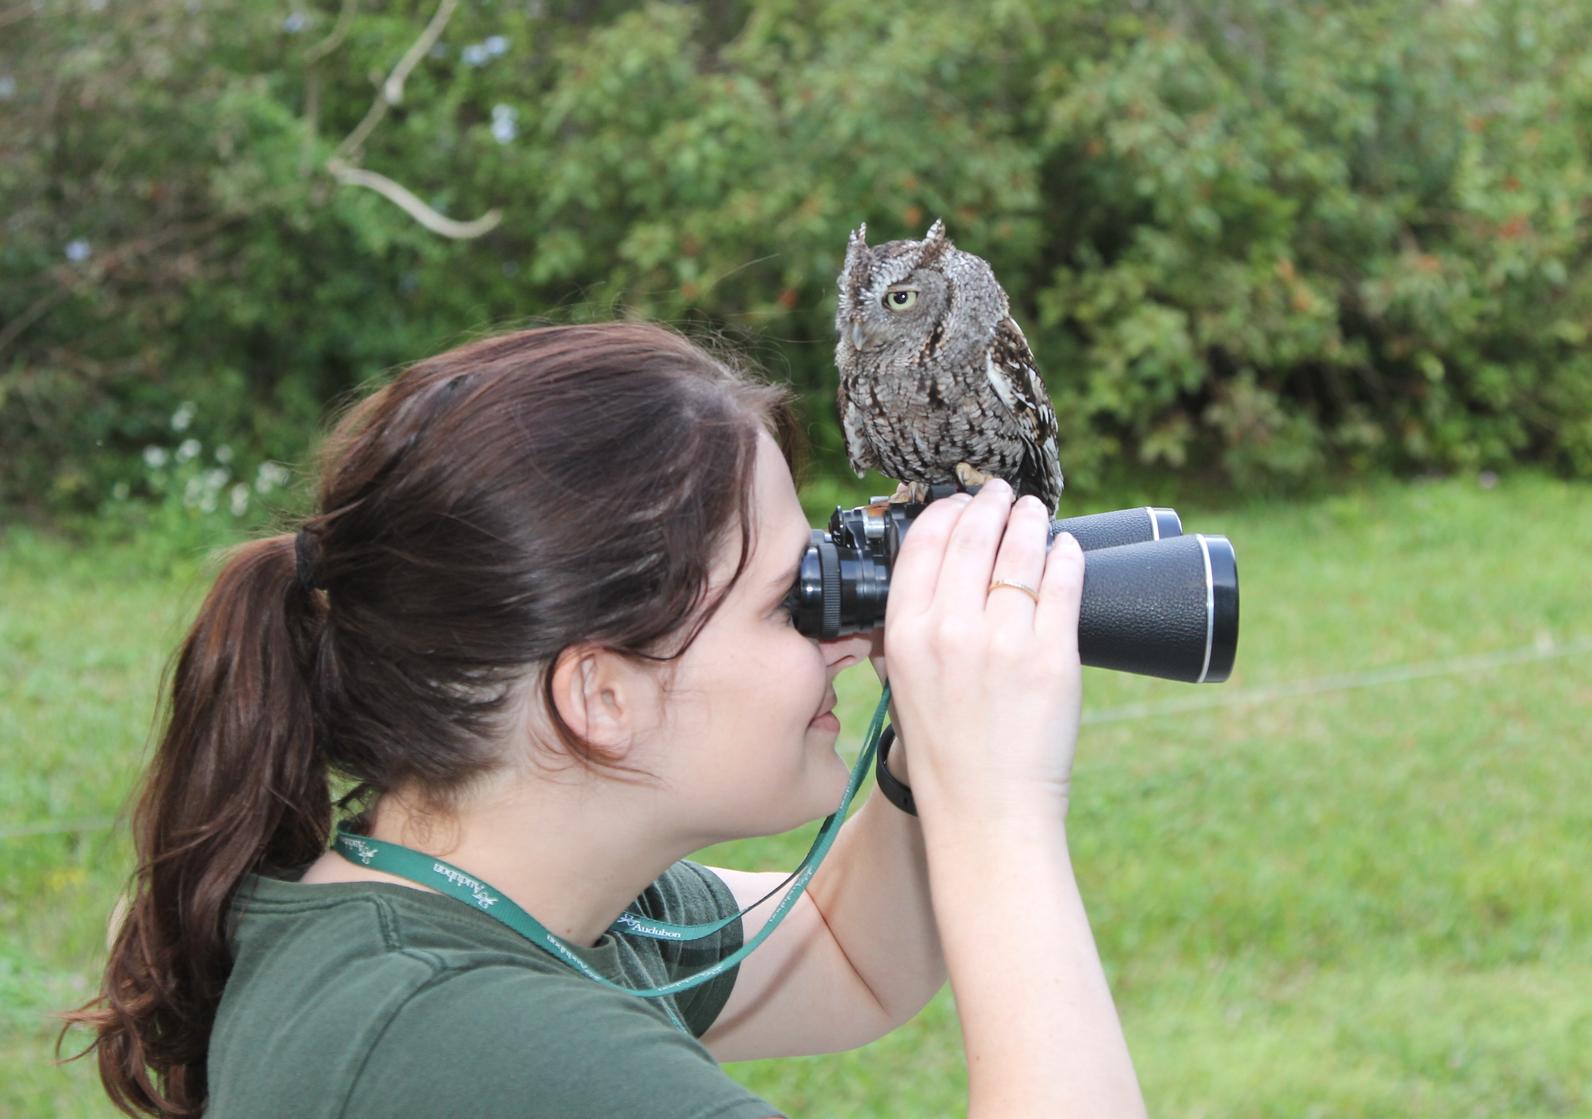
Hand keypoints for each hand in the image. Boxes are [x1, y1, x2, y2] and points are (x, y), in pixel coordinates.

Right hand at [878, 479, 1085, 822]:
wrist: (986, 811)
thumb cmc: (945, 755)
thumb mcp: (902, 687)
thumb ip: (911, 634)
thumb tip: (935, 582)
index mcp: (906, 636)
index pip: (924, 547)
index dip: (946, 513)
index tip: (960, 503)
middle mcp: (951, 631)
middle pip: (974, 539)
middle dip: (991, 505)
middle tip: (1002, 493)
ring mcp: (1004, 642)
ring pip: (1021, 553)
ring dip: (1030, 521)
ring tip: (1035, 511)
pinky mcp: (1052, 657)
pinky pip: (1063, 586)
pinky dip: (1066, 558)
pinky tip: (1067, 549)